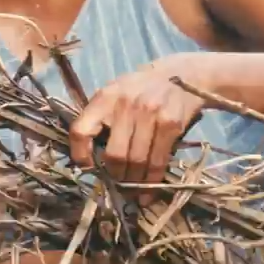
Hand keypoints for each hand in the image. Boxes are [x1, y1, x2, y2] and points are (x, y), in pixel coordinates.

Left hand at [68, 54, 206, 199]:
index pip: (81, 130)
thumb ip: (101, 118)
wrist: (182, 73)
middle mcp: (126, 104)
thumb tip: (91, 158)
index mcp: (105, 97)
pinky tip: (149, 189)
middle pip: (114, 154)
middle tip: (118, 184)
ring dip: (134, 181)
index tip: (87, 167)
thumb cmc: (141, 88)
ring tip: (133, 190)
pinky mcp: (170, 124)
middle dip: (115, 175)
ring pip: (137, 161)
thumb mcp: (115, 92)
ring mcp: (150, 114)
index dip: (80, 154)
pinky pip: (158, 160)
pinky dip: (153, 180)